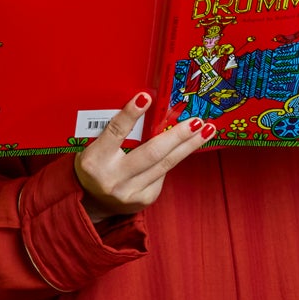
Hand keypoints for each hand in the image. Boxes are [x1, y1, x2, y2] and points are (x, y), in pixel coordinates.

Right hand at [75, 93, 215, 219]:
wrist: (92, 202)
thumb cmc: (95, 165)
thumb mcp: (94, 146)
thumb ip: (115, 132)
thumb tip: (148, 106)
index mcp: (95, 160)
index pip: (115, 132)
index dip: (130, 114)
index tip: (146, 97)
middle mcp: (113, 179)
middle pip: (152, 153)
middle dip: (178, 135)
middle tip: (197, 121)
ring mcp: (130, 192)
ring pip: (165, 165)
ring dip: (188, 146)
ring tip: (206, 131)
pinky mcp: (144, 200)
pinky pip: (163, 174)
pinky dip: (171, 158)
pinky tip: (181, 149)